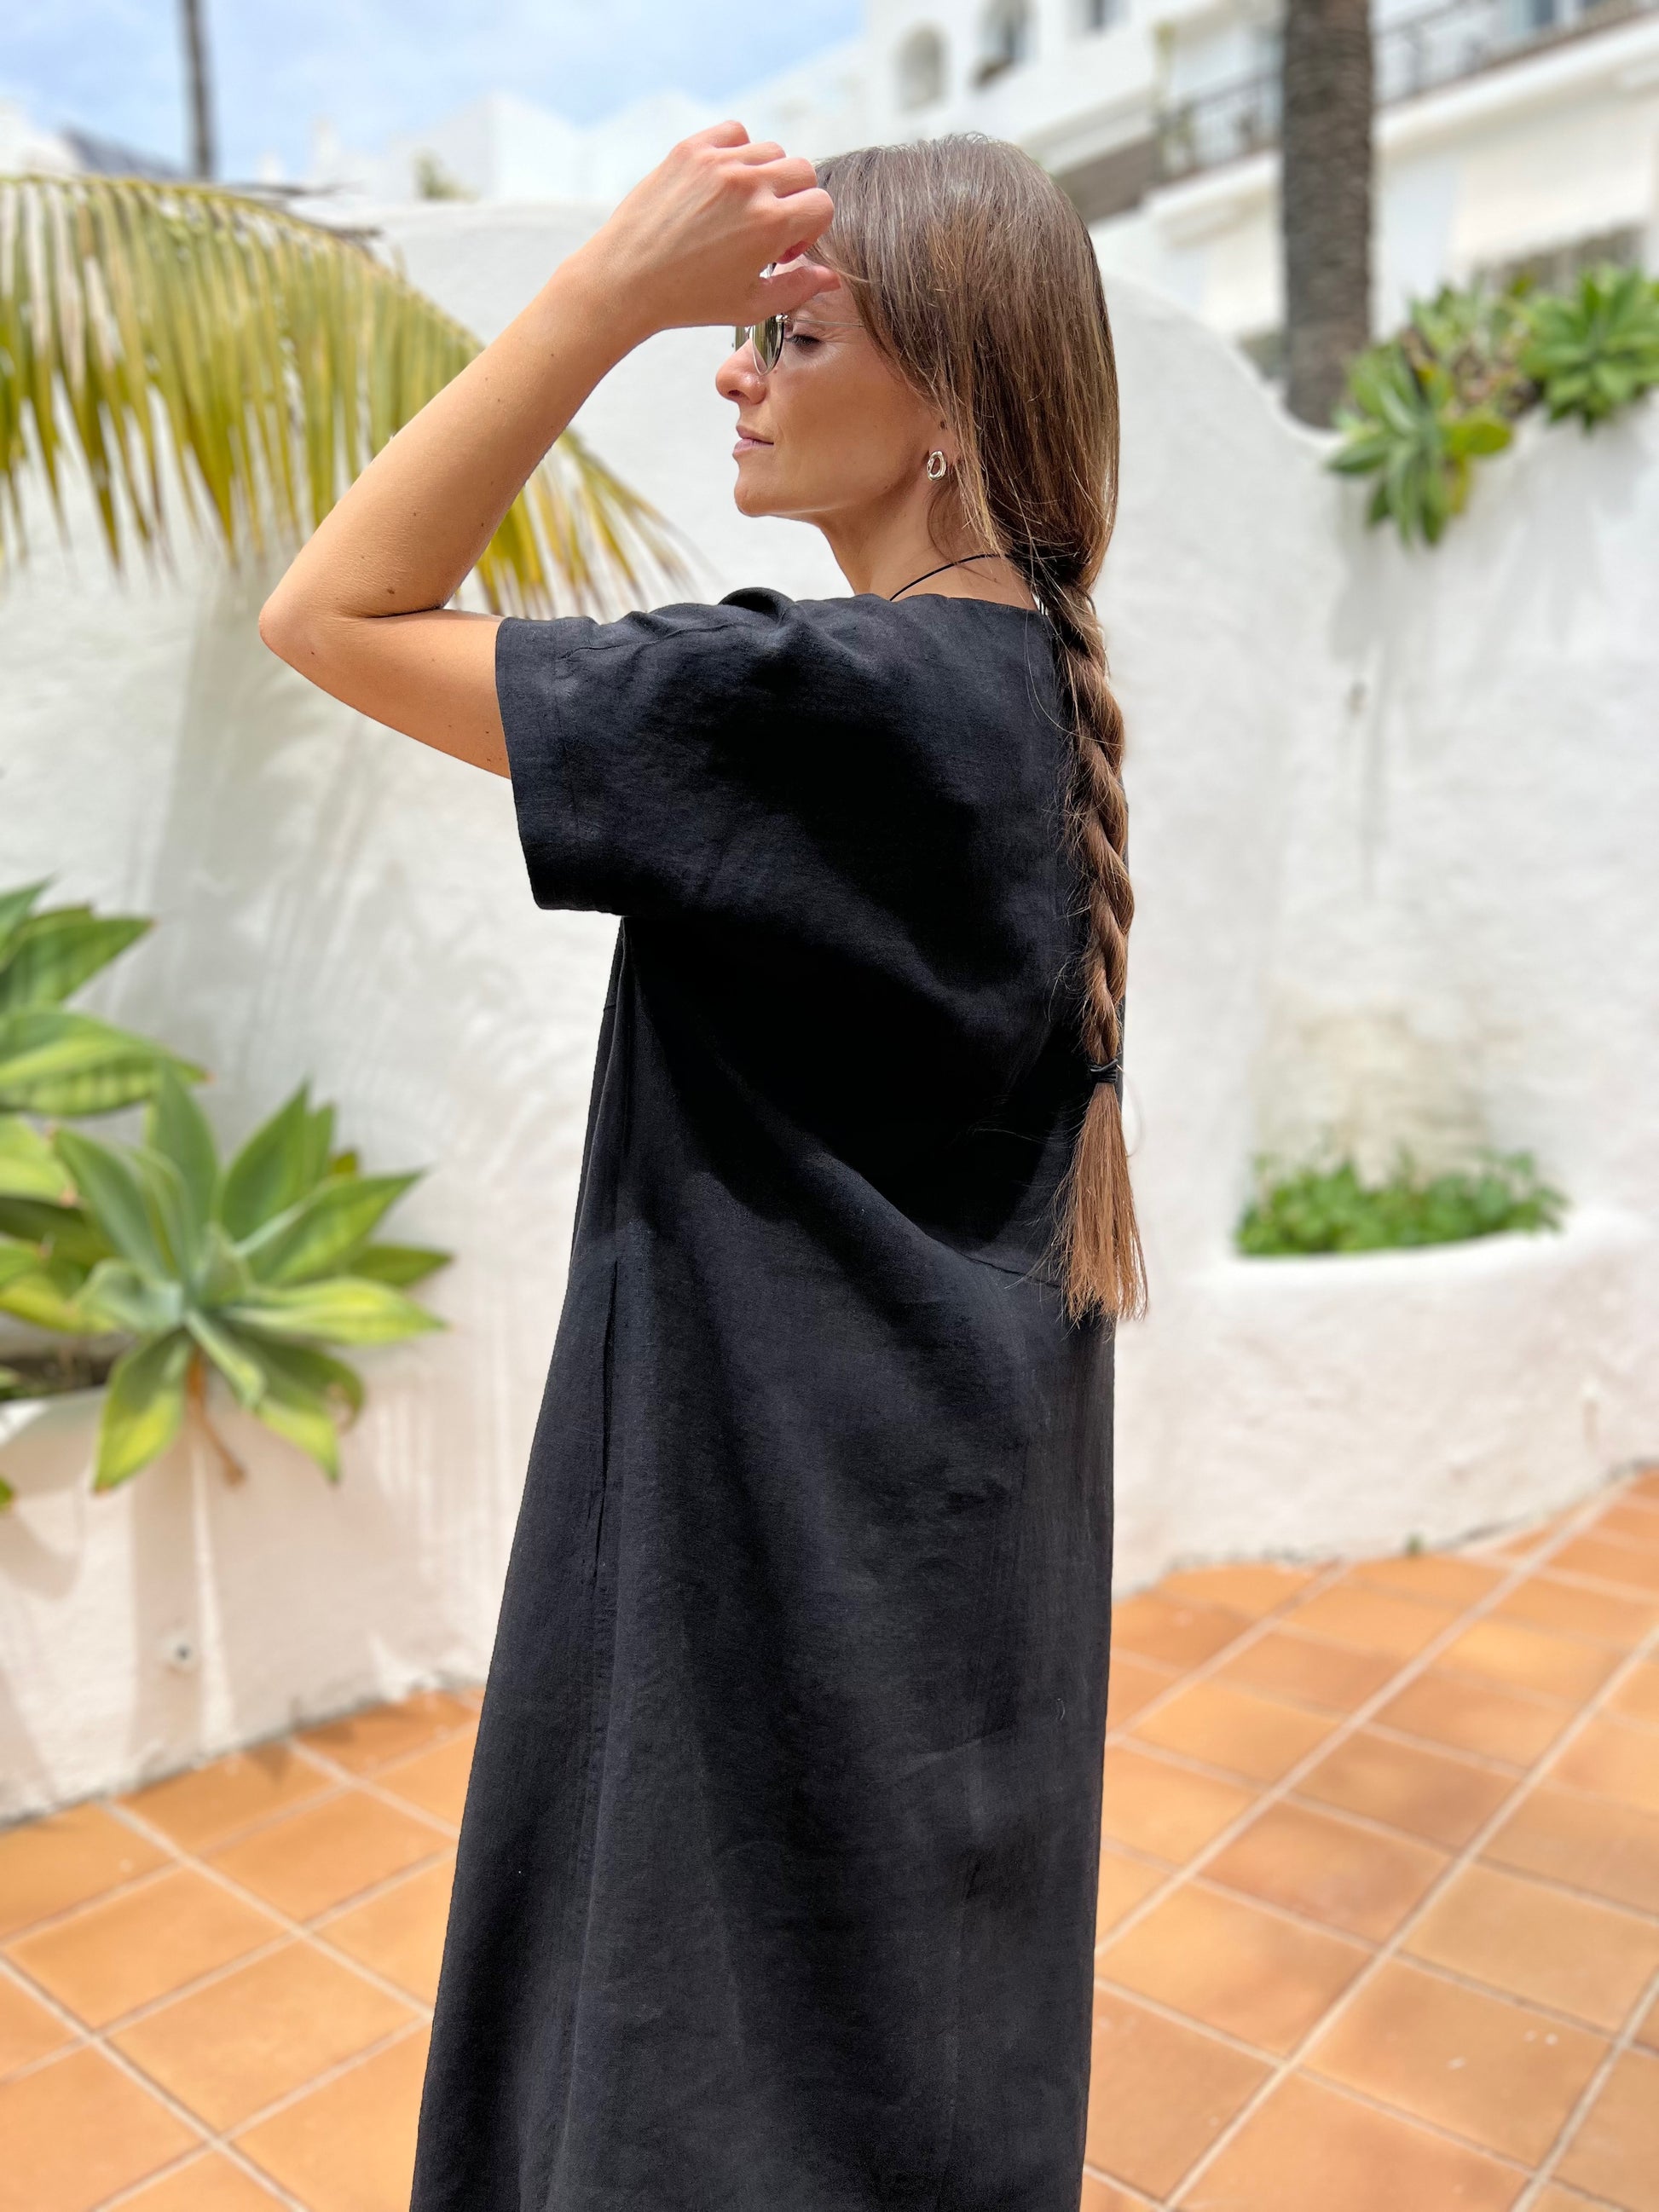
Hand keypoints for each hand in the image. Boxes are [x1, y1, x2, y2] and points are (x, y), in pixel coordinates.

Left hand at [576, 121, 837, 343]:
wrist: (625, 281)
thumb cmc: (688, 301)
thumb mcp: (750, 306)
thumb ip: (798, 289)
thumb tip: (830, 278)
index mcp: (770, 225)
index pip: (822, 203)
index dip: (811, 229)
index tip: (785, 249)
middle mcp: (749, 185)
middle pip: (802, 171)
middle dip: (794, 199)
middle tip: (766, 228)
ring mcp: (719, 162)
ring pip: (770, 150)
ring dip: (766, 176)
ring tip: (740, 208)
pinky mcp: (691, 150)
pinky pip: (734, 132)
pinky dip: (737, 151)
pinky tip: (723, 183)